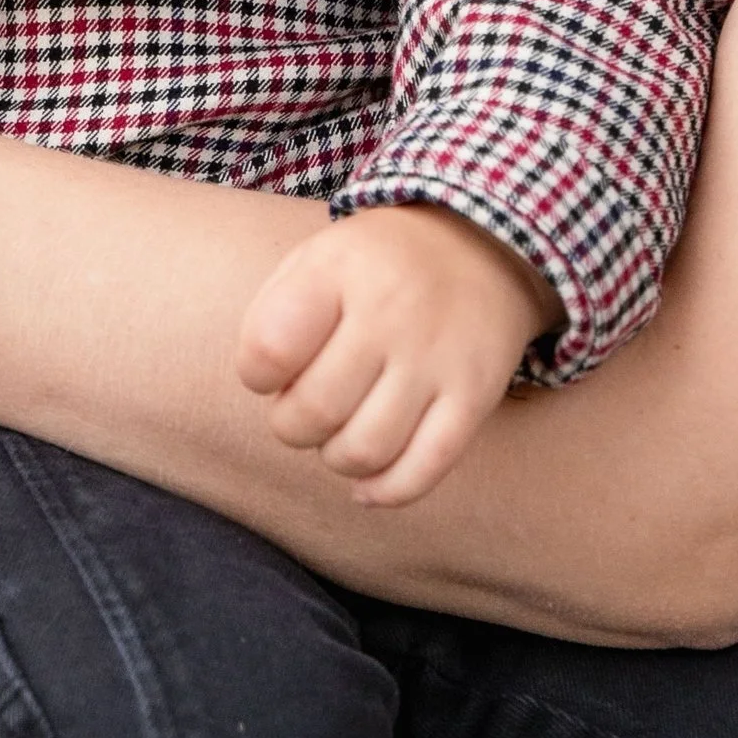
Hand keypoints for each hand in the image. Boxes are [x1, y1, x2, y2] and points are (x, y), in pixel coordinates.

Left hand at [235, 204, 557, 506]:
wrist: (481, 246)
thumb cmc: (377, 267)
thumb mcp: (318, 256)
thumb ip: (276, 316)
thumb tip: (269, 395)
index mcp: (340, 269)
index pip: (270, 348)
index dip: (256, 375)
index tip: (271, 371)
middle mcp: (391, 312)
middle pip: (314, 410)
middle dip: (292, 426)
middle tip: (304, 408)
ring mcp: (436, 358)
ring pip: (365, 450)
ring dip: (336, 458)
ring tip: (340, 433)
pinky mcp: (474, 396)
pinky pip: (423, 470)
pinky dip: (386, 491)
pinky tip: (367, 482)